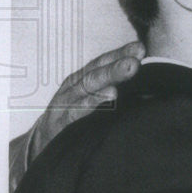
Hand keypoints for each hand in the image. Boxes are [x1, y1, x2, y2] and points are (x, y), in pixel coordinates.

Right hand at [27, 41, 143, 161]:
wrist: (41, 144)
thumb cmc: (74, 117)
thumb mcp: (92, 98)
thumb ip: (116, 88)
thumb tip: (150, 83)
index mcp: (83, 79)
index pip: (103, 62)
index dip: (120, 54)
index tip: (140, 48)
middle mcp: (74, 88)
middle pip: (96, 73)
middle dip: (116, 66)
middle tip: (136, 60)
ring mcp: (65, 104)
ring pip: (87, 88)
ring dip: (107, 80)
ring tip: (126, 74)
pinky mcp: (59, 124)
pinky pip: (75, 112)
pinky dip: (91, 104)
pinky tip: (108, 98)